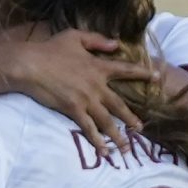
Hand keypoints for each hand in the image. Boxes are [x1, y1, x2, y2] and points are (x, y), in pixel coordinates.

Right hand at [8, 29, 152, 150]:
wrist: (31, 65)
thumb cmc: (50, 49)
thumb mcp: (75, 36)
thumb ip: (97, 40)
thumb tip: (116, 44)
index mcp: (98, 66)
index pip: (125, 70)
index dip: (142, 73)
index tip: (156, 77)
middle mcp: (96, 86)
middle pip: (119, 104)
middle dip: (131, 117)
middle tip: (141, 128)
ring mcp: (86, 100)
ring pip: (106, 120)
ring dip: (118, 134)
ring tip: (127, 147)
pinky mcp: (73, 110)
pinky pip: (88, 128)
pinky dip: (97, 140)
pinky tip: (104, 151)